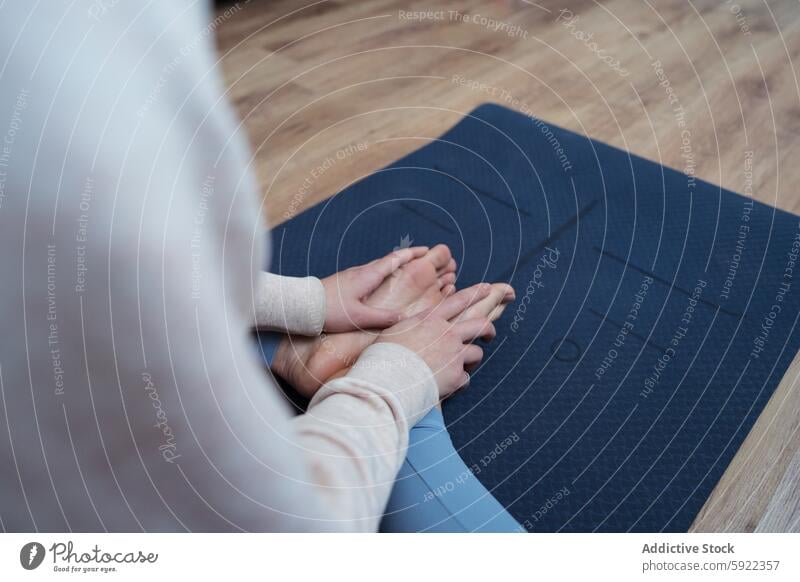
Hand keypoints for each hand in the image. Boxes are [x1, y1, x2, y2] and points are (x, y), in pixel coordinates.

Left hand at [321, 247, 429, 331]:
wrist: (301, 305)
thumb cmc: (329, 310)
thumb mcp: (359, 317)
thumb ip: (383, 318)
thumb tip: (404, 318)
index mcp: (368, 275)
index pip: (395, 259)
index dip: (412, 254)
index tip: (427, 250)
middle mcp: (361, 271)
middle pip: (389, 260)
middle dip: (407, 257)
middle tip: (423, 257)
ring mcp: (352, 275)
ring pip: (379, 266)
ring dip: (395, 264)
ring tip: (406, 268)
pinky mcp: (345, 281)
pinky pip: (370, 273)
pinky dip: (383, 272)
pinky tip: (381, 282)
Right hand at [375, 283, 494, 397]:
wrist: (388, 379)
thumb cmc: (384, 355)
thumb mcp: (394, 330)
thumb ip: (410, 325)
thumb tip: (410, 324)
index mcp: (431, 319)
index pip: (458, 301)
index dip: (474, 293)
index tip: (486, 288)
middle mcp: (447, 334)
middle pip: (479, 325)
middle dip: (488, 329)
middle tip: (488, 335)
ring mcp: (454, 354)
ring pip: (477, 353)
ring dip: (472, 361)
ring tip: (463, 367)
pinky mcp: (456, 375)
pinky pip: (465, 379)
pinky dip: (459, 383)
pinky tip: (448, 386)